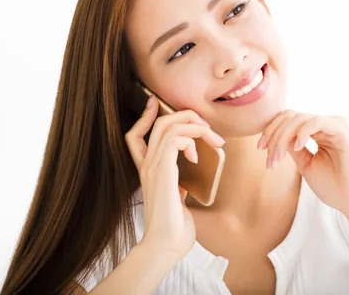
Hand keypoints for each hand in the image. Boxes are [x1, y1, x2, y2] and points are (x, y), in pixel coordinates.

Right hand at [124, 96, 224, 257]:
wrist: (166, 245)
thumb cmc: (174, 229)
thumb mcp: (176, 201)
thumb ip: (177, 188)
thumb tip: (184, 185)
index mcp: (148, 170)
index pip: (135, 135)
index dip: (145, 116)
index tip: (156, 103)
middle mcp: (147, 165)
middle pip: (159, 123)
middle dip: (186, 116)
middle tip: (207, 128)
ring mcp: (153, 167)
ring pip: (168, 126)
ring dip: (196, 127)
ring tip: (213, 140)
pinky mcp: (163, 171)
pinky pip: (174, 139)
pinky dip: (191, 137)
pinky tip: (198, 154)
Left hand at [259, 110, 348, 217]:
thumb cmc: (334, 186)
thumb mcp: (306, 164)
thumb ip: (292, 148)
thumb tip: (275, 137)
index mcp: (318, 131)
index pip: (288, 120)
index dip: (271, 131)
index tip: (261, 150)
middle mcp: (326, 124)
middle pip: (290, 116)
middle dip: (273, 135)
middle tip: (268, 158)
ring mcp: (334, 125)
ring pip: (298, 118)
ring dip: (282, 137)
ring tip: (278, 158)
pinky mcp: (342, 131)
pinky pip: (316, 121)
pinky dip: (301, 132)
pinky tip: (296, 147)